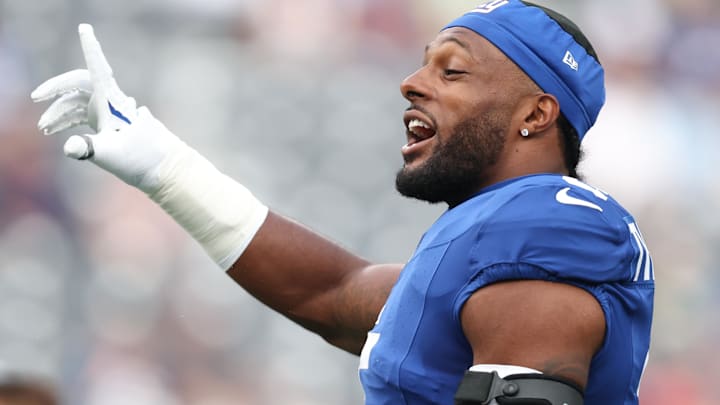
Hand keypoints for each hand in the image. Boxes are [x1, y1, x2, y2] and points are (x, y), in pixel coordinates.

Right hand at [31, 23, 184, 191]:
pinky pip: (83, 115)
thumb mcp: (110, 154)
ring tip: (44, 129)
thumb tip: (68, 147)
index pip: (98, 69)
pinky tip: (54, 132)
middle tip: (36, 97)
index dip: (91, 48)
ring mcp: (110, 113)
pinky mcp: (109, 125)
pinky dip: (67, 121)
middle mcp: (112, 102)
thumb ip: (87, 149)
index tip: (85, 29)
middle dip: (56, 88)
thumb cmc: (141, 160)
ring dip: (58, 112)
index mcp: (113, 101)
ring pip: (78, 103)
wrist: (164, 171)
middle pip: (79, 83)